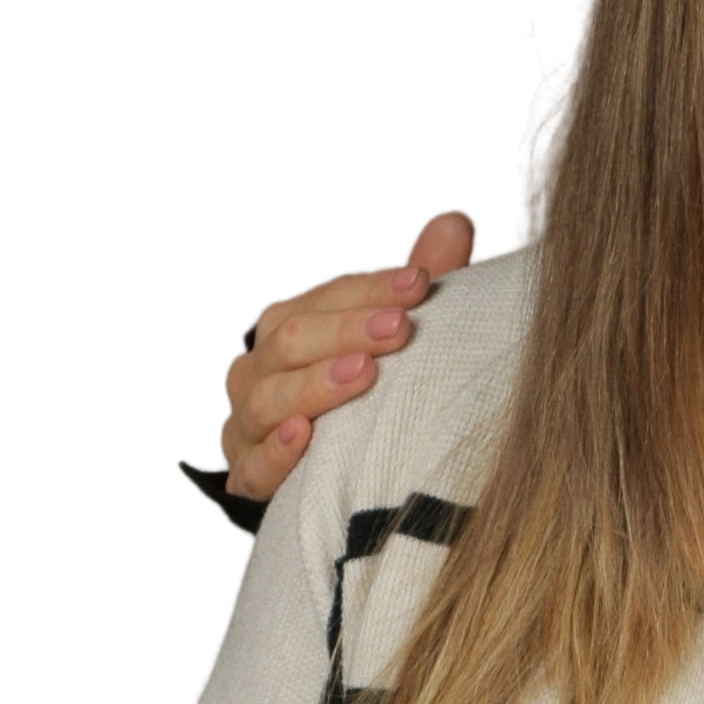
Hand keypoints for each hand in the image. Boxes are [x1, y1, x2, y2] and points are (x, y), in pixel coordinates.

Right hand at [216, 205, 478, 501]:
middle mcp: (259, 371)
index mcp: (288, 330)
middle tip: (401, 326)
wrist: (326, 483)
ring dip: (317, 384)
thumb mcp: (391, 342)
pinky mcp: (248, 481)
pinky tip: (304, 435)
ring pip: (270, 399)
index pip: (323, 299)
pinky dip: (278, 451)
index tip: (421, 282)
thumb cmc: (365, 399)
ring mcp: (247, 427)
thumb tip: (455, 220)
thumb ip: (415, 285)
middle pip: (293, 340)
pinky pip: (255, 466)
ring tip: (363, 373)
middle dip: (348, 329)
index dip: (370, 289)